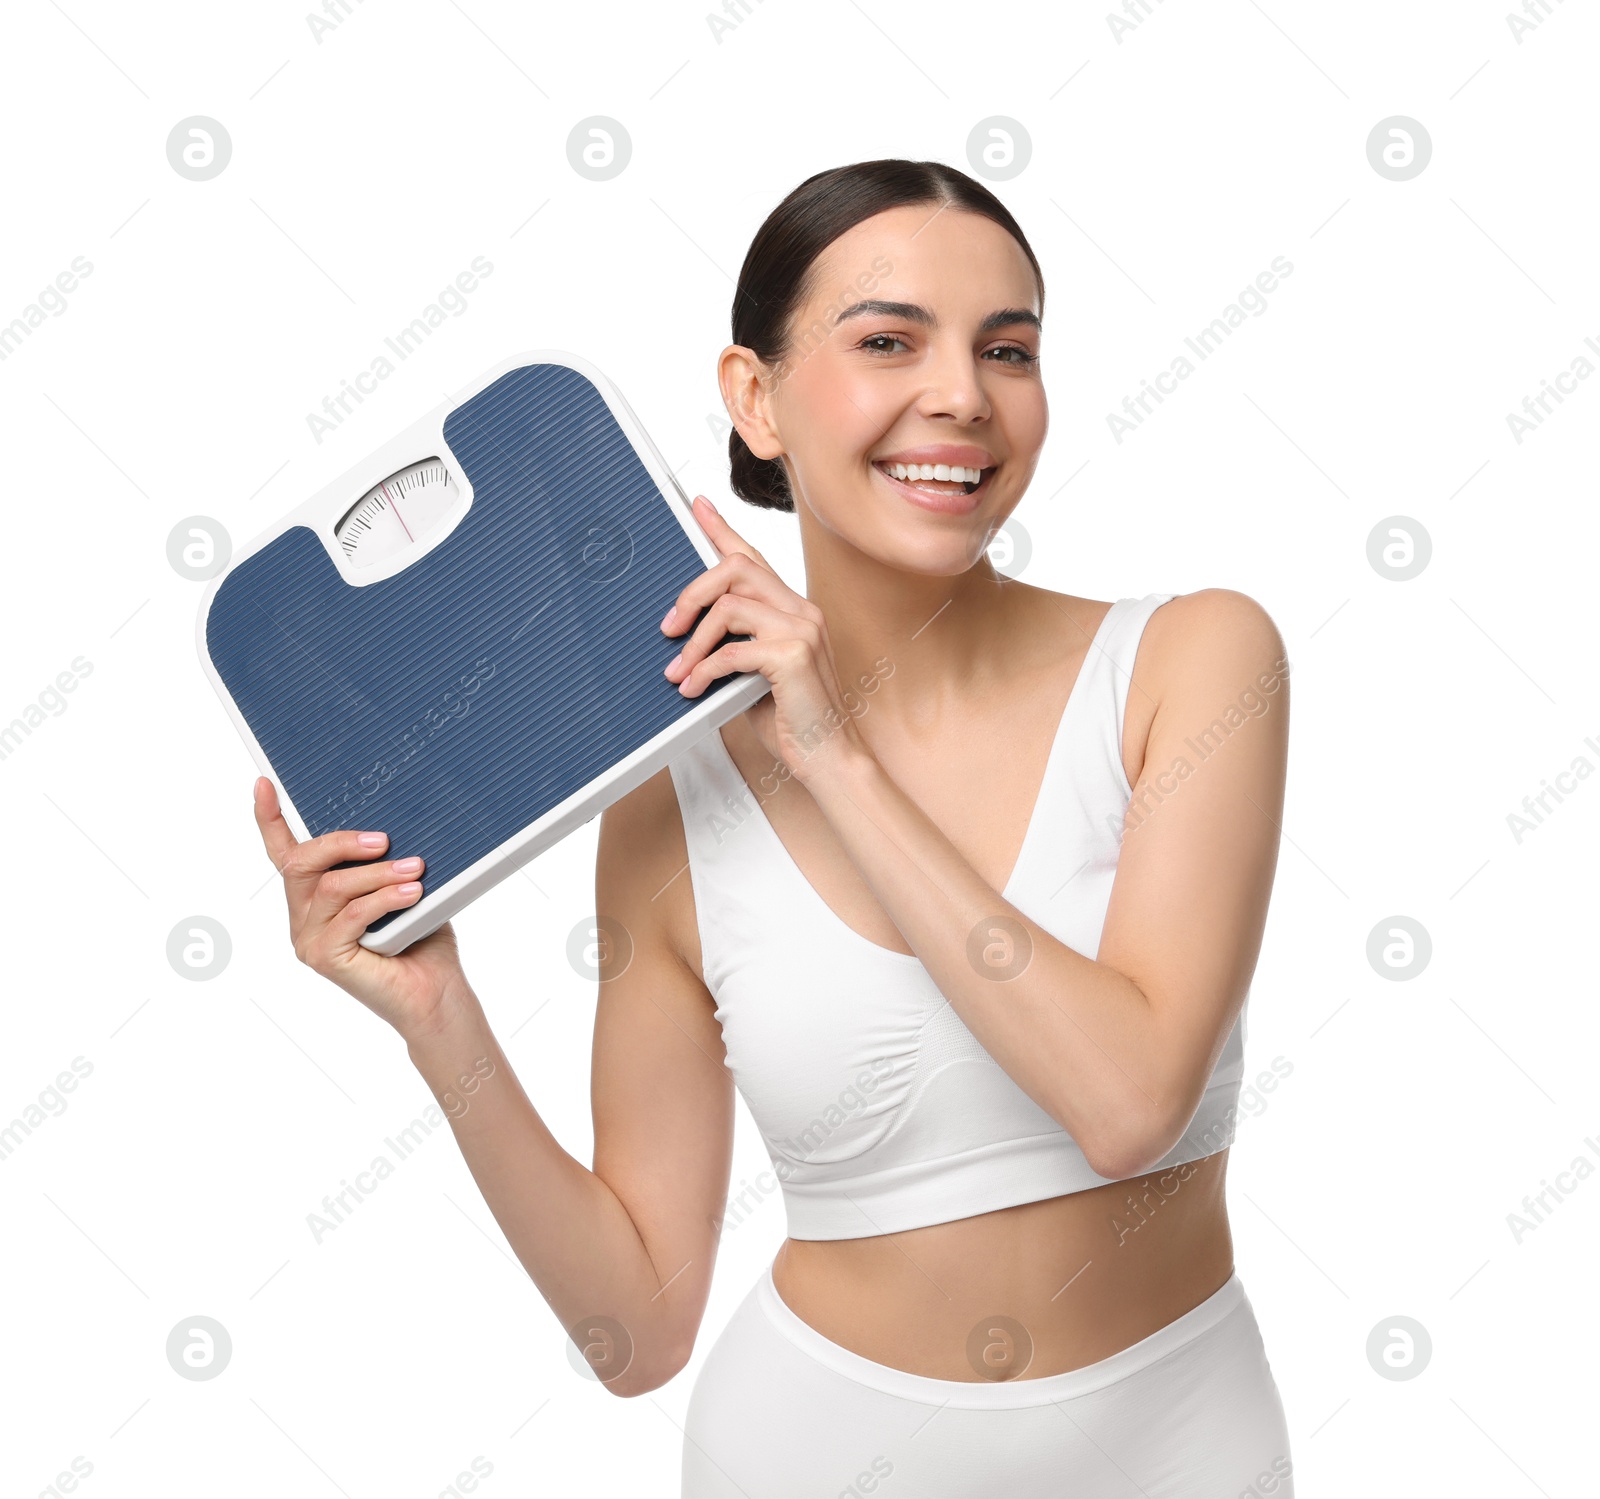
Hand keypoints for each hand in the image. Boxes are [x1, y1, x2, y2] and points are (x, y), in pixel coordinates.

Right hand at [252, 777, 473, 1040]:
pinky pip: (350, 914)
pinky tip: (411, 893)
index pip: (286, 854)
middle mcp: (304, 917)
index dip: (271, 819)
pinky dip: (384, 898)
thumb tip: (392, 826)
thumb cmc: (423, 939)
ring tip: (415, 869)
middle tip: (384, 839)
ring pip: (331, 886)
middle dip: (341, 842)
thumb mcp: (403, 886)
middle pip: (302, 862)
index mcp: (318, 896)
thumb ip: (387, 860)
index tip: (265, 784)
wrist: (435, 993)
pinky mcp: (324, 958)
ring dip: (377, 873)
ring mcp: (309, 939)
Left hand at [661, 494, 875, 783]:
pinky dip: (705, 670)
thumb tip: (687, 635)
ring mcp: (802, 629)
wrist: (829, 759)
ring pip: (729, 607)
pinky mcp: (795, 655)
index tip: (697, 507)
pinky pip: (734, 650)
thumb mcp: (753, 676)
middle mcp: (802, 610)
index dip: (722, 531)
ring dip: (694, 642)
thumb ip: (732, 646)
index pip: (754, 559)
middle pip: (736, 568)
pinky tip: (693, 690)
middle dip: (692, 593)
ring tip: (677, 673)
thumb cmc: (793, 722)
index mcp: (793, 610)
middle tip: (668, 628)